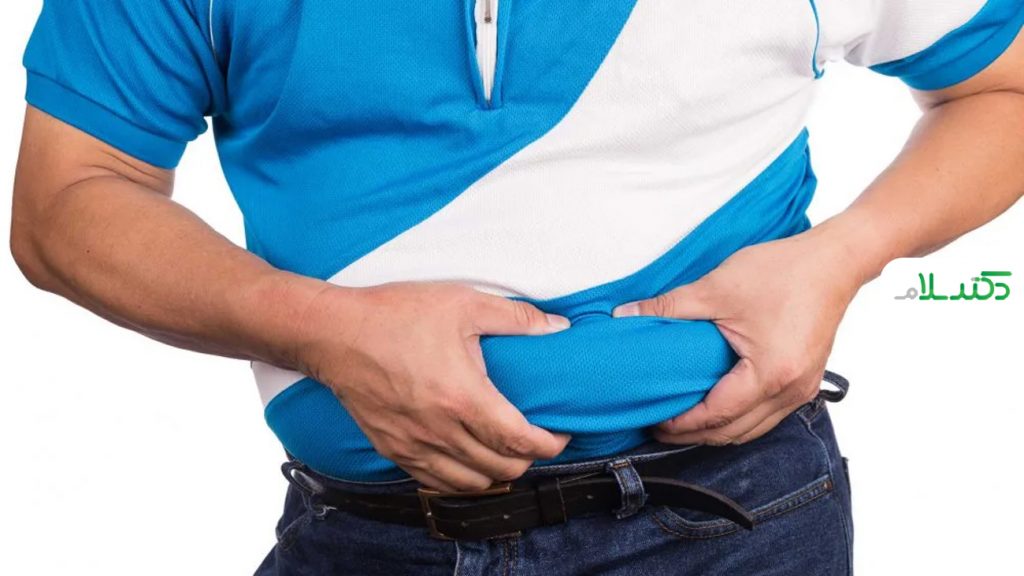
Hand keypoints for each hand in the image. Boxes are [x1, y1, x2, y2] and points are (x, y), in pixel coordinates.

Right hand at [293, 281, 571, 491]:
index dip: (550, 445)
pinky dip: (461, 479)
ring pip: (471, 484)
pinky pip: (435, 484)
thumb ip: (515, 318)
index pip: (520, 441)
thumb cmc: (396, 315)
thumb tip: (557, 328)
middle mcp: (440, 432)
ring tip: (504, 450)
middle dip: (528, 458)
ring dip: (496, 472)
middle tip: (536, 438)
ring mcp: (414, 446)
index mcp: (462, 398)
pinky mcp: (392, 450)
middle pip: (502, 469)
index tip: (561, 435)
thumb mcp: (462, 303)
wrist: (334, 334)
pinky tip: (466, 460)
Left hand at [613, 223, 867, 445]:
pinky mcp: (806, 380)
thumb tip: (625, 315)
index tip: (653, 421)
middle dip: (695, 435)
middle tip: (660, 425)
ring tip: (684, 418)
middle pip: (734, 432)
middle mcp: (790, 391)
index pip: (716, 416)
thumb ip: (668, 307)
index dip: (681, 424)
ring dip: (718, 429)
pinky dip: (740, 416)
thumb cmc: (784, 271)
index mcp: (769, 374)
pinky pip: (768, 414)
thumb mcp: (716, 288)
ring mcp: (803, 389)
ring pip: (753, 429)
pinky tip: (717, 403)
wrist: (834, 261)